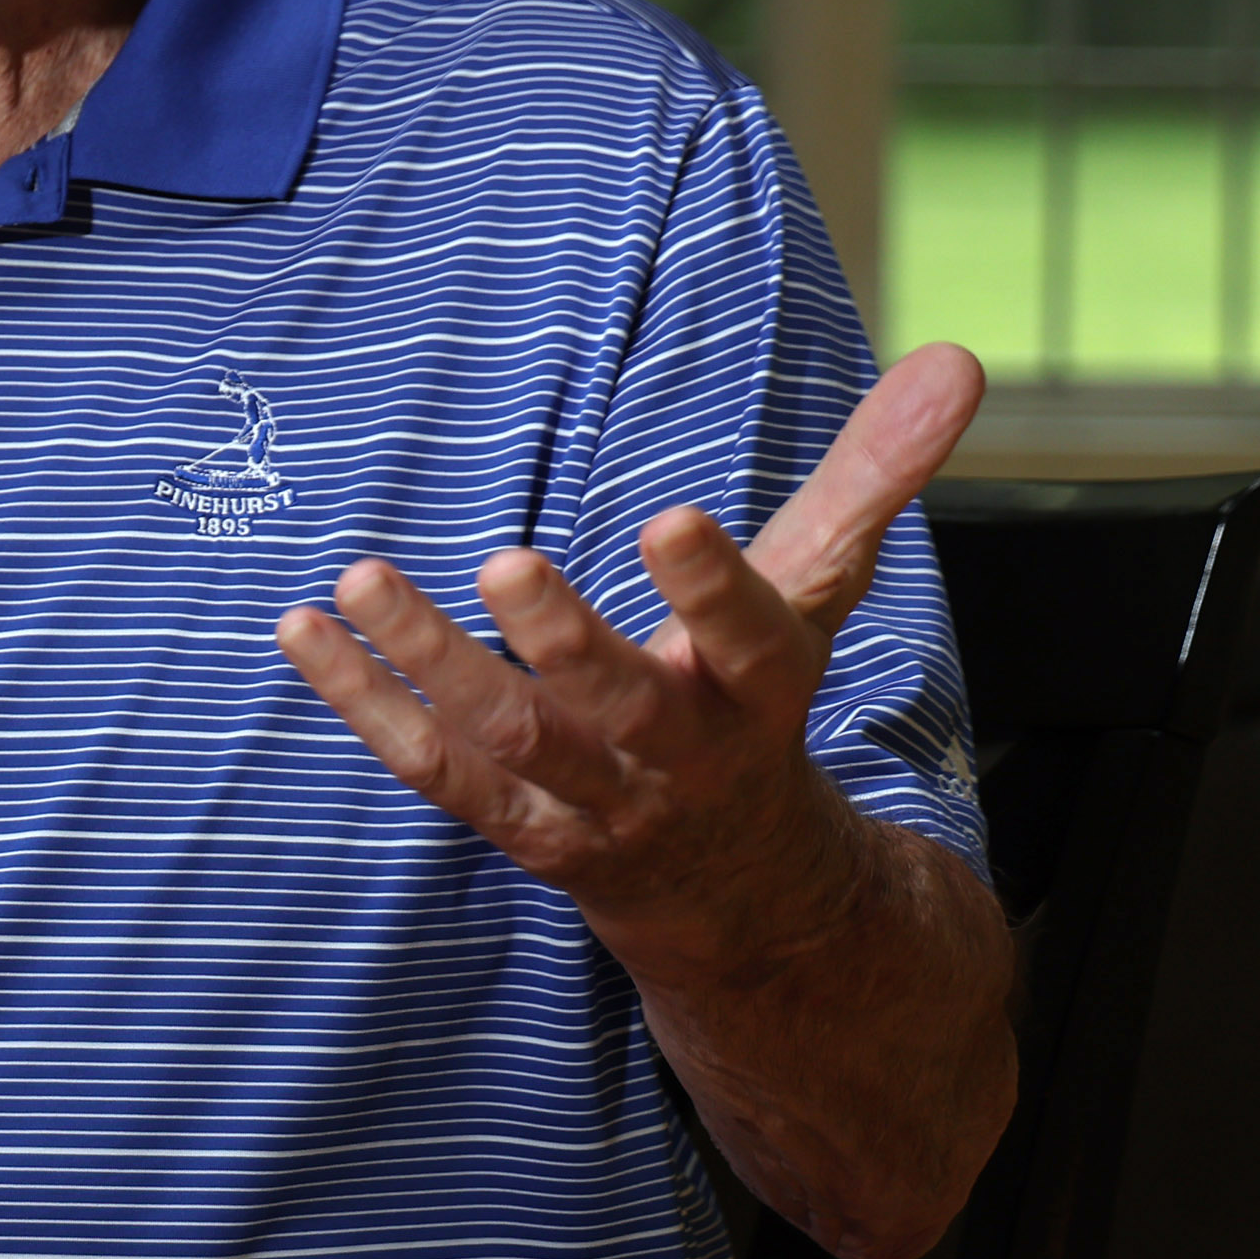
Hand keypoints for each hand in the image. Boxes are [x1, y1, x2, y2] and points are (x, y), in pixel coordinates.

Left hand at [274, 343, 984, 966]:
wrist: (749, 900)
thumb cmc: (760, 705)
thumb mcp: (820, 596)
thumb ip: (871, 477)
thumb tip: (958, 357)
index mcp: (760, 692)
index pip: (751, 641)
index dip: (713, 587)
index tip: (668, 518)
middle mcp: (681, 755)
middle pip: (620, 705)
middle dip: (563, 642)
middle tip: (504, 562)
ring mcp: (597, 803)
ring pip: (512, 740)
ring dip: (432, 661)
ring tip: (359, 580)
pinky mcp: (522, 830)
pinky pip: (434, 772)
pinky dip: (364, 703)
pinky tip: (301, 630)